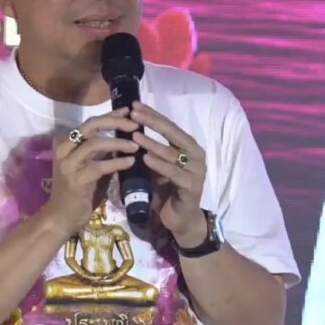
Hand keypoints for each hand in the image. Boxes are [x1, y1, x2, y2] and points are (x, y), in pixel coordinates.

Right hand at [43, 107, 139, 237]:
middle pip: (92, 126)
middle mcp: (64, 149)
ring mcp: (68, 164)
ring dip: (118, 143)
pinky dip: (117, 162)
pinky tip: (131, 161)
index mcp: (67, 142)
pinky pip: (99, 166)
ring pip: (95, 144)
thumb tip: (128, 138)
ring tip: (136, 145)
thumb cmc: (79, 192)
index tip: (130, 111)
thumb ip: (103, 153)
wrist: (61, 218)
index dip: (112, 115)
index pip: (92, 122)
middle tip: (135, 125)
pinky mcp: (75, 180)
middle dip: (115, 122)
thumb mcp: (91, 167)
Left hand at [129, 102, 208, 246]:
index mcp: (189, 146)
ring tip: (134, 135)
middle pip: (173, 133)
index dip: (152, 115)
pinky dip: (159, 165)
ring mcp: (196, 171)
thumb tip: (128, 129)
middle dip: (153, 122)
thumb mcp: (158, 166)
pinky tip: (145, 158)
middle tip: (134, 113)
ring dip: (152, 143)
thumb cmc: (168, 190)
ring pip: (172, 153)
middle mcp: (196, 155)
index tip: (134, 105)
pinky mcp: (192, 187)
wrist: (181, 219)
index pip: (169, 126)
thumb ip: (150, 149)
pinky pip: (174, 173)